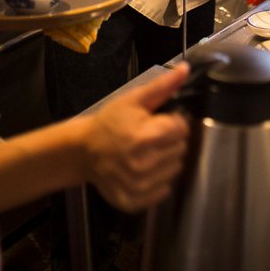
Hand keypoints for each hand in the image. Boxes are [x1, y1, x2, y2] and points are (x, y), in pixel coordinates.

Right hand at [81, 63, 189, 212]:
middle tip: (152, 136)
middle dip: (171, 141)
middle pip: (181, 150)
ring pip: (175, 170)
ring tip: (147, 152)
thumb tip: (186, 69)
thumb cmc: (110, 122)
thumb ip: (162, 86)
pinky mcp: (135, 201)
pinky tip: (143, 170)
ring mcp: (140, 186)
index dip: (173, 122)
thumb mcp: (133, 99)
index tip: (160, 121)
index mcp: (145, 136)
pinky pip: (163, 191)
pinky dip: (158, 180)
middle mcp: (145, 164)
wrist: (83, 151)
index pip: (182, 129)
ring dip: (166, 160)